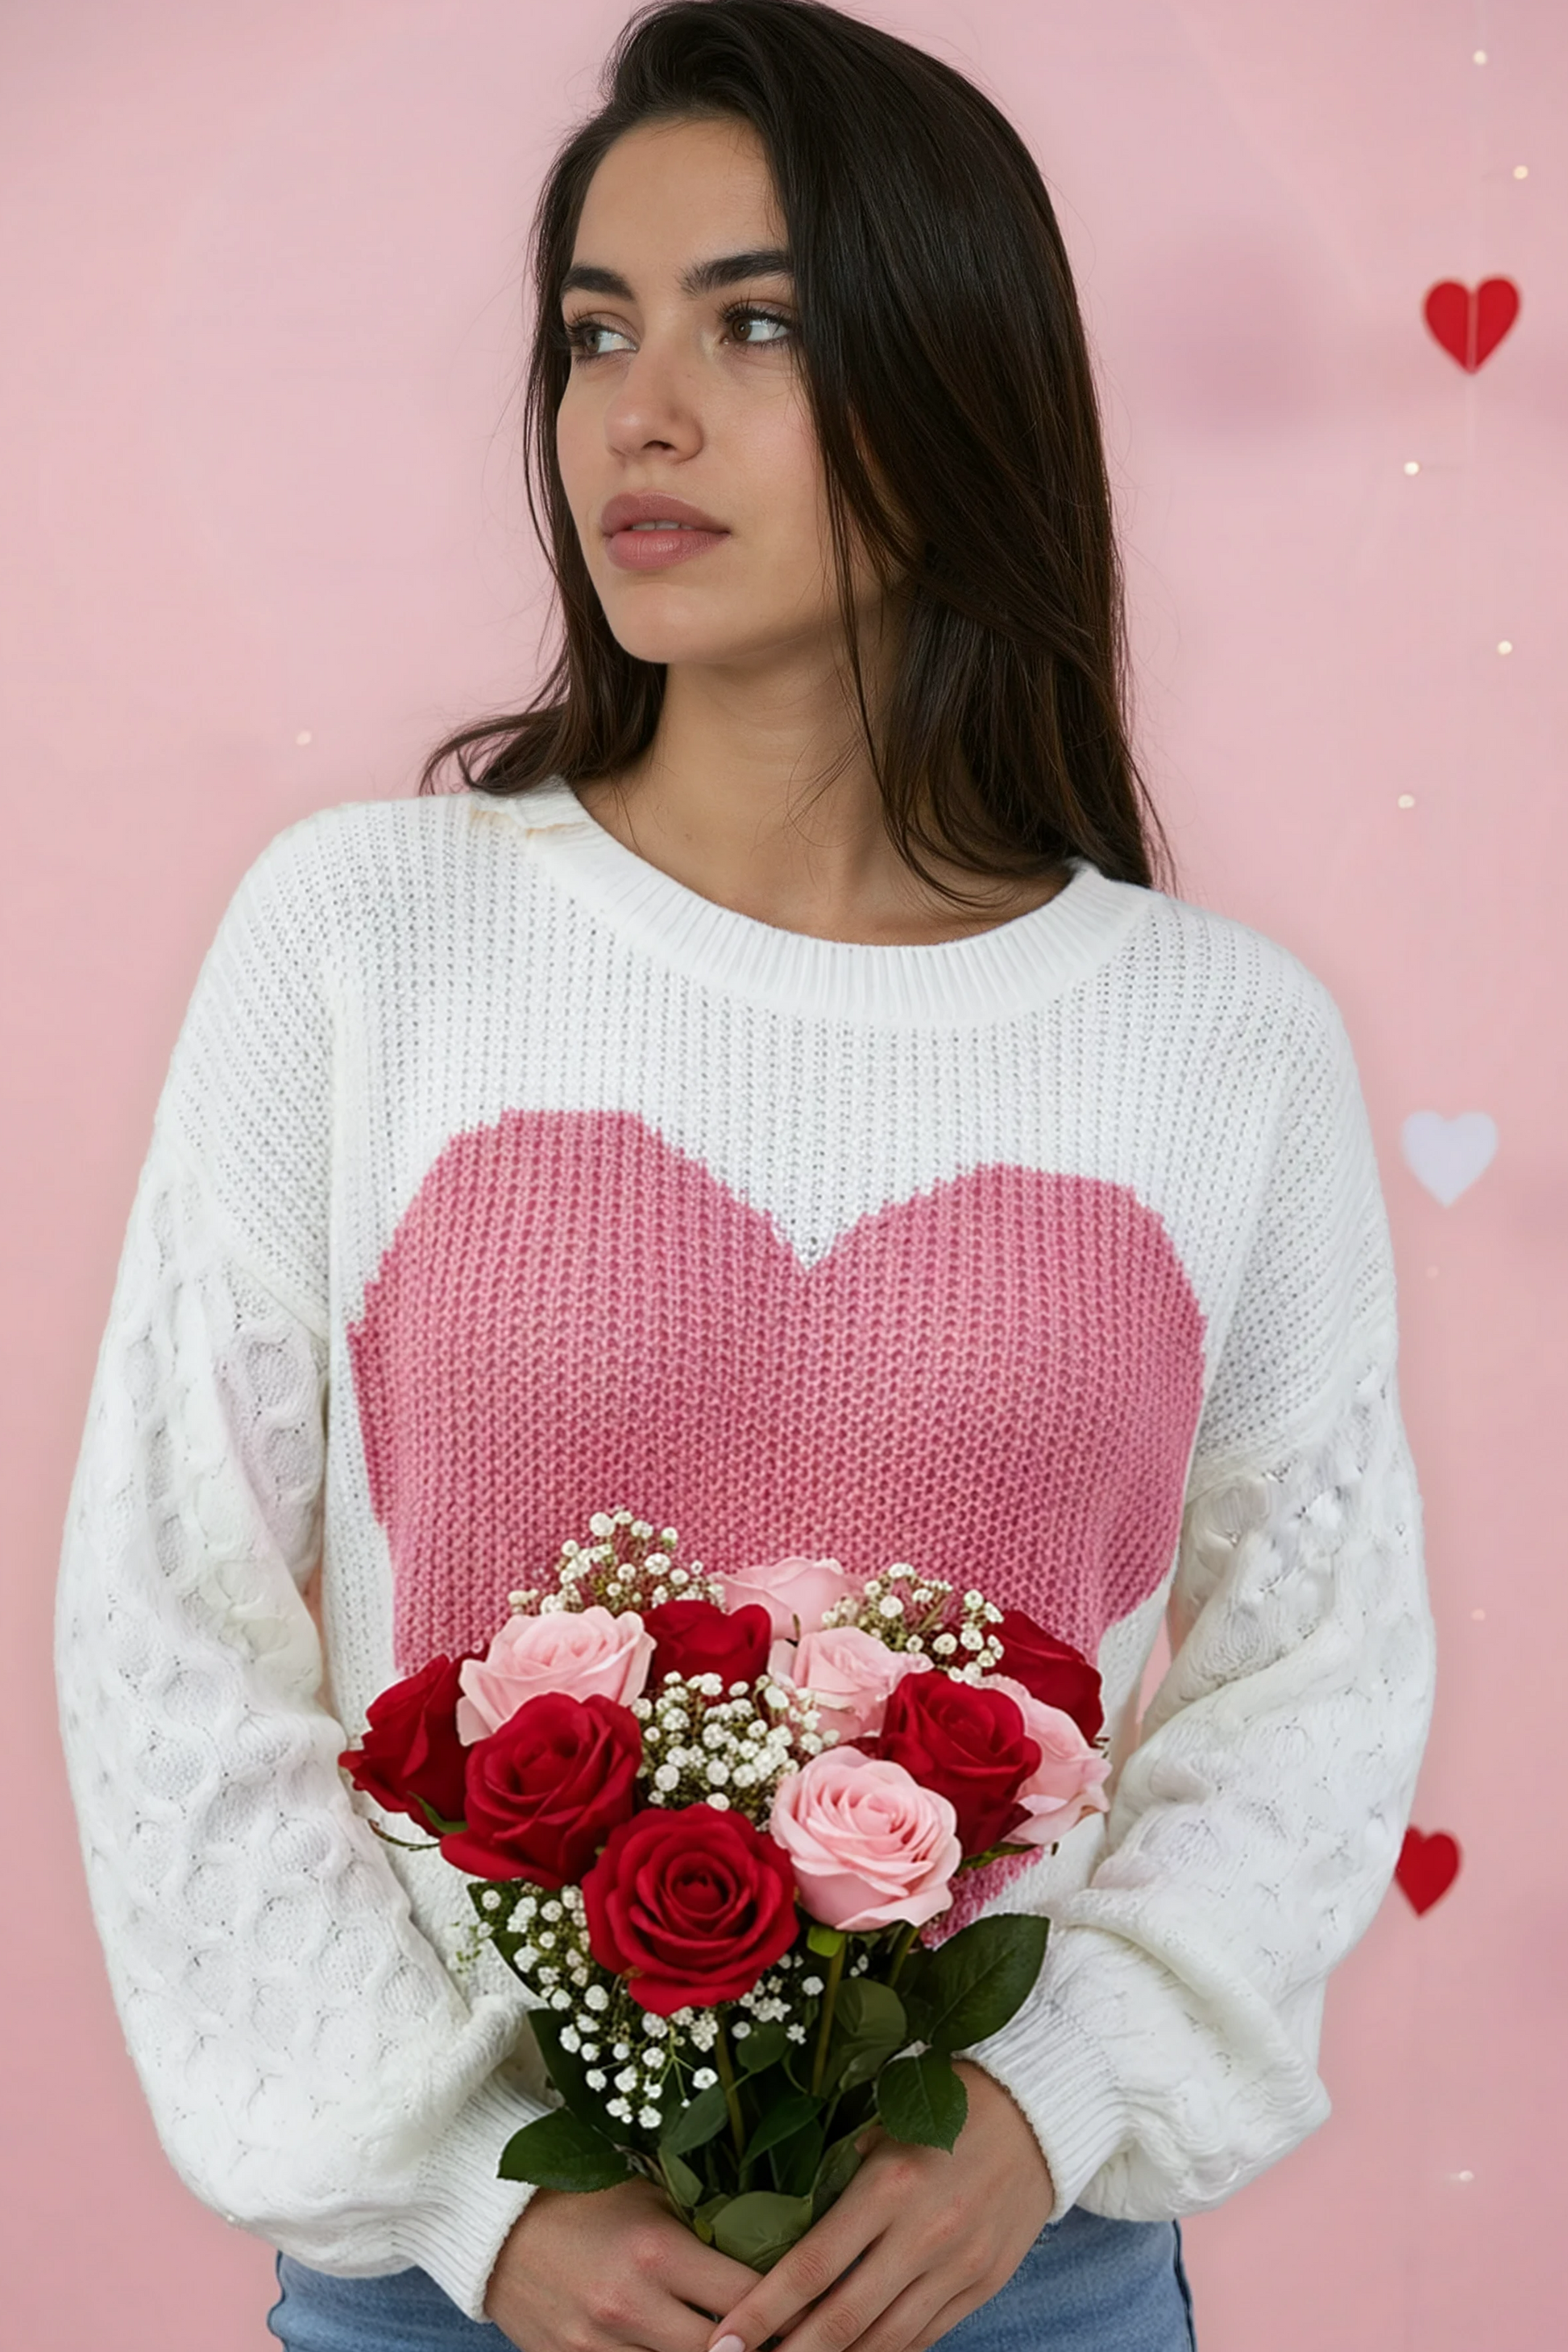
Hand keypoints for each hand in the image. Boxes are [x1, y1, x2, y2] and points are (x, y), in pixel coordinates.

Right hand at [484, 2174, 764, 2351]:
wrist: (494, 2225)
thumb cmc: (583, 2196)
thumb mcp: (650, 2196)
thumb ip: (703, 2230)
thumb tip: (773, 2254)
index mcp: (658, 2251)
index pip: (748, 2295)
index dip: (787, 2303)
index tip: (811, 2298)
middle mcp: (631, 2305)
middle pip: (722, 2351)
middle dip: (759, 2344)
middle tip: (787, 2331)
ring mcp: (600, 2346)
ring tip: (744, 2344)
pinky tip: (688, 2349)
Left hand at [702, 2065, 1055, 2351]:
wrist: (1039, 2111)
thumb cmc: (947, 2102)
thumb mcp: (883, 2125)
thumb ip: (839, 2176)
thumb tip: (782, 2228)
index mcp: (888, 2187)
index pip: (812, 2266)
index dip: (763, 2312)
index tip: (725, 2340)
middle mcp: (923, 2236)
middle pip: (843, 2320)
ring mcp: (957, 2267)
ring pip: (885, 2341)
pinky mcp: (983, 2285)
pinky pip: (925, 2337)